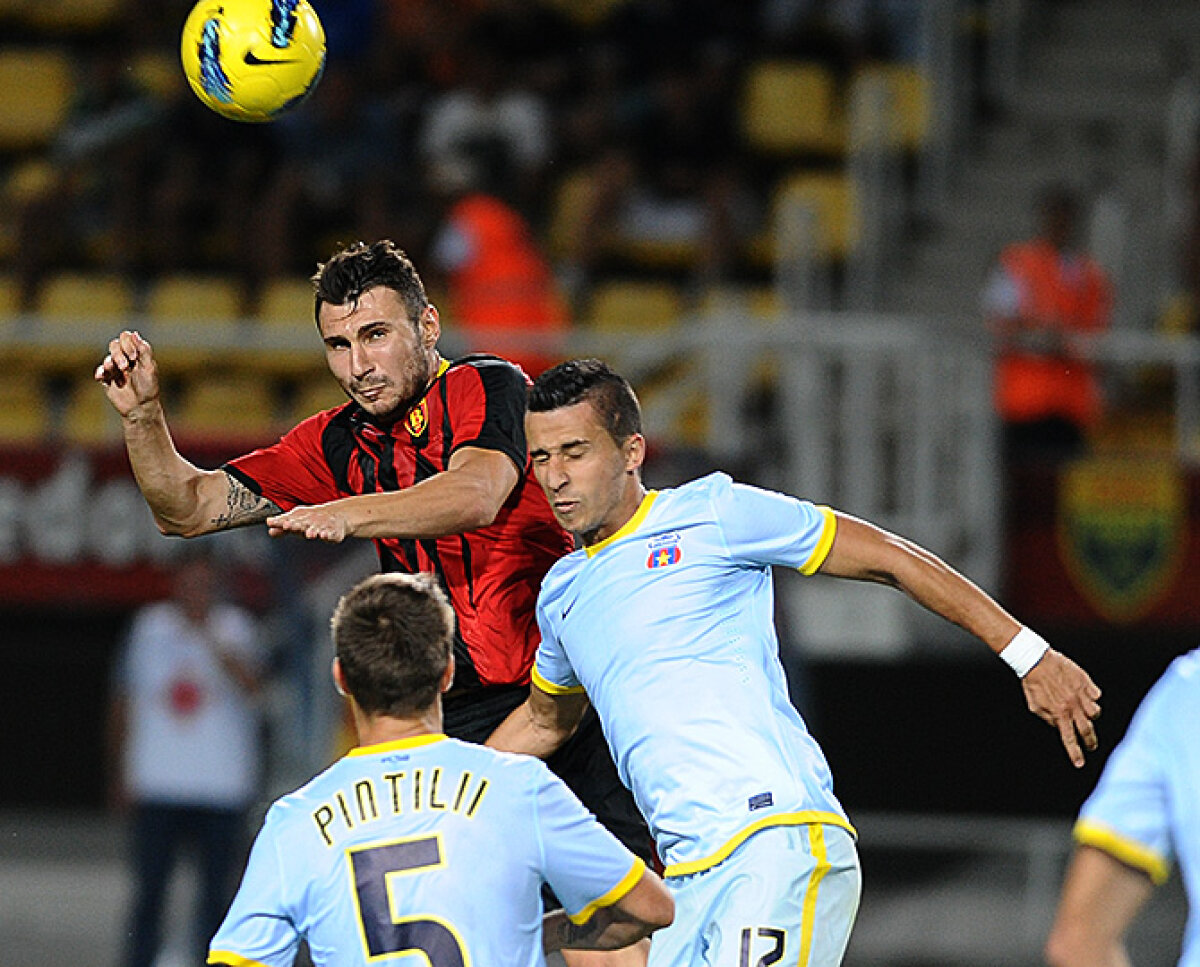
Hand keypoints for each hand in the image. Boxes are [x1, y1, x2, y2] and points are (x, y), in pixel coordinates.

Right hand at [94, 330, 160, 417]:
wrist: (142, 408)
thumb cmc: (149, 388)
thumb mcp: (150, 368)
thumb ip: (144, 350)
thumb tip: (134, 333)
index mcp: (137, 354)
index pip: (126, 338)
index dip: (127, 343)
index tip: (134, 356)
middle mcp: (125, 359)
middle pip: (114, 345)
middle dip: (119, 353)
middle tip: (126, 366)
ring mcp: (115, 369)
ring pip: (107, 358)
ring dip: (111, 362)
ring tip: (119, 371)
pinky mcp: (107, 380)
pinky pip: (100, 372)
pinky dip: (100, 372)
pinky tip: (102, 376)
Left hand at [266, 505, 349, 541]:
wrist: (335, 514)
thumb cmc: (310, 519)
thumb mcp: (296, 521)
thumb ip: (283, 527)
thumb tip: (270, 531)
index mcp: (299, 519)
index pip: (287, 520)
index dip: (279, 522)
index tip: (271, 522)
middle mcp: (310, 521)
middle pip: (301, 524)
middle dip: (294, 525)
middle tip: (286, 526)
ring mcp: (322, 526)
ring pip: (316, 529)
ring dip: (312, 531)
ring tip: (309, 534)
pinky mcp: (334, 532)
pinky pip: (331, 534)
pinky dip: (328, 535)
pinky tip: (324, 536)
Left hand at [1020, 649, 1101, 767]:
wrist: (1036, 660)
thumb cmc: (1033, 683)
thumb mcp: (1035, 706)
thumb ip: (1048, 718)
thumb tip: (1059, 726)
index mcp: (1058, 713)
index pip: (1069, 738)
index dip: (1075, 753)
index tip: (1079, 763)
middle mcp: (1072, 706)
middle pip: (1087, 729)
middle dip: (1090, 741)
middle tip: (1091, 746)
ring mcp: (1081, 694)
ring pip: (1095, 712)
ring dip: (1091, 716)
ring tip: (1085, 714)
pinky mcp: (1086, 682)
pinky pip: (1096, 694)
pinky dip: (1092, 696)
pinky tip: (1085, 694)